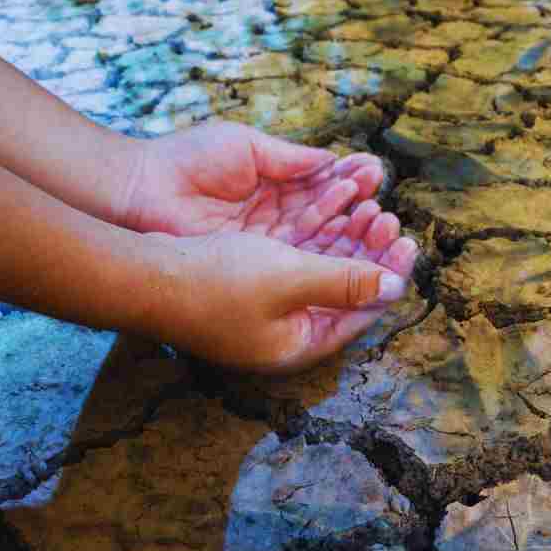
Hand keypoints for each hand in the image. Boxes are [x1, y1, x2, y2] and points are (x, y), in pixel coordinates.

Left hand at [120, 120, 385, 244]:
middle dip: (359, 211)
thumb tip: (334, 161)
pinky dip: (327, 251)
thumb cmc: (185, 161)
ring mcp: (267, 245)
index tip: (374, 173)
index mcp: (274, 186)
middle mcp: (275, 219)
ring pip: (320, 241)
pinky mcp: (255, 265)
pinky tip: (351, 239)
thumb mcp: (246, 147)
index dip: (350, 182)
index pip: (322, 187)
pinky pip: (299, 260)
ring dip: (351, 233)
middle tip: (384, 205)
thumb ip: (291, 159)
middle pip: (329, 218)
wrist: (140, 190)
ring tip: (377, 219)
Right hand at [150, 230, 418, 373]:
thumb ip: (345, 282)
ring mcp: (266, 313)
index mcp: (300, 344)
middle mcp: (286, 333)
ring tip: (366, 206)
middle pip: (345, 291)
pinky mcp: (248, 287)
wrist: (141, 275)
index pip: (362, 312)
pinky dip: (315, 236)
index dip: (389, 275)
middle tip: (389, 218)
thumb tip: (396, 287)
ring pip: (322, 271)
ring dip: (345, 239)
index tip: (410, 242)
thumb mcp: (290, 278)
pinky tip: (329, 208)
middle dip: (369, 252)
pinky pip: (297, 260)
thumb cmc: (214, 281)